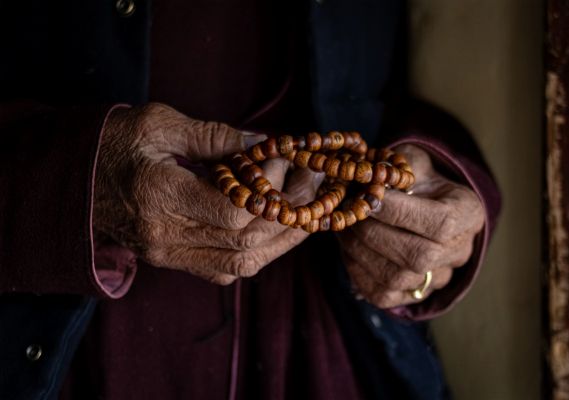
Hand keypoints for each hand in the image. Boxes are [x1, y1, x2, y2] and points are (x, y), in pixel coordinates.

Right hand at [93, 103, 318, 283]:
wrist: (71, 182)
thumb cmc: (110, 144)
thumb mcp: (158, 125)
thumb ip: (214, 136)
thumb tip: (263, 141)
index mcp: (158, 196)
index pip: (233, 212)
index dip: (268, 189)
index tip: (281, 160)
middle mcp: (165, 235)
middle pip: (245, 241)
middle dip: (288, 213)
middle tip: (311, 183)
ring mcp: (167, 254)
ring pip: (241, 263)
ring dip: (281, 240)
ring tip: (308, 212)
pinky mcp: (171, 260)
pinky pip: (224, 270)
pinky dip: (257, 253)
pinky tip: (276, 231)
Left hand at [339, 144, 484, 307]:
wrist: (421, 205)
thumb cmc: (416, 179)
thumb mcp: (412, 161)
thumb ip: (397, 167)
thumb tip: (368, 180)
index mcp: (468, 214)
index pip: (440, 223)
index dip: (400, 212)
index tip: (368, 197)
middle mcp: (459, 252)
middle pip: (418, 256)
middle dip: (373, 233)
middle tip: (347, 214)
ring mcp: (437, 278)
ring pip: (397, 278)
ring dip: (360, 252)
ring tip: (343, 228)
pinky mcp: (412, 295)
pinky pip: (382, 294)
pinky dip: (357, 270)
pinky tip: (348, 247)